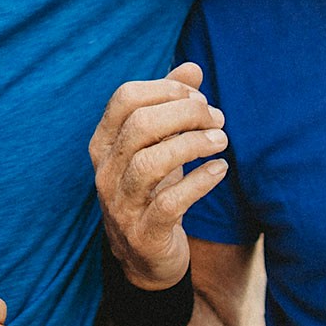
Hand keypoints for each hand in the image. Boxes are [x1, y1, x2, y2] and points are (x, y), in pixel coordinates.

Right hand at [89, 61, 228, 289]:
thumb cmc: (153, 189)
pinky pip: (170, 203)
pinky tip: (220, 169)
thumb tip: (193, 67)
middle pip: (140, 126)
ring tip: (221, 140)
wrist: (146, 257)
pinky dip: (199, 181)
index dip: (166, 89)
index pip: (125, 98)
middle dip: (185, 114)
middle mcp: (105, 171)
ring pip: (150, 163)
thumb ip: (171, 105)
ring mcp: (121, 204)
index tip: (198, 97)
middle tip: (217, 119)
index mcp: (104, 143)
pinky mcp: (144, 233)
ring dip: (193, 144)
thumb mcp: (158, 145)